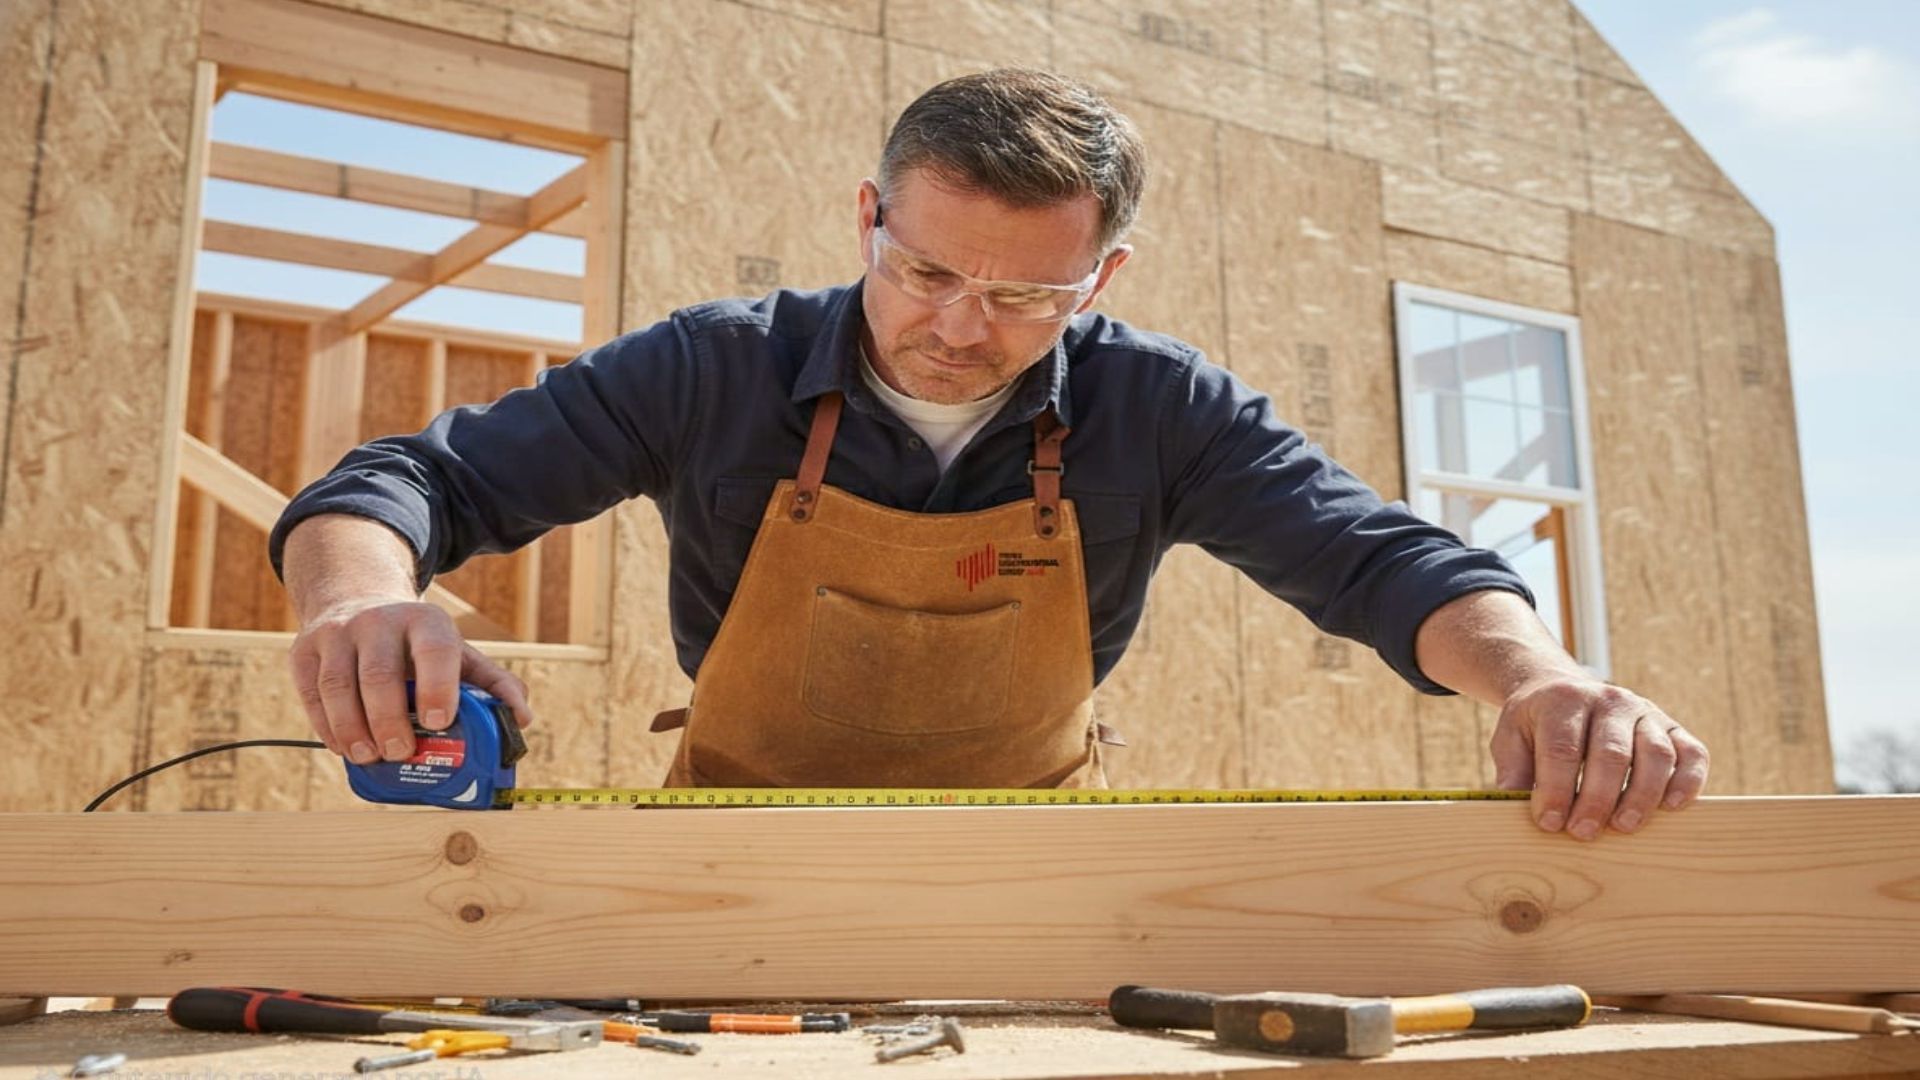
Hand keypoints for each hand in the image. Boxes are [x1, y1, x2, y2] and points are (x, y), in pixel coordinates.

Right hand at [289, 599, 533, 764]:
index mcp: (425, 621)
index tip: (438, 722)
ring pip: (338, 686)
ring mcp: (337, 634)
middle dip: (390, 722)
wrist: (358, 599)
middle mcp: (378, 621)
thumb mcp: (459, 654)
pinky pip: (310, 694)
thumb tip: (521, 719)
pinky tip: (345, 747)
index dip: (437, 688)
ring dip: (353, 729)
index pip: (434, 650)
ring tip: (370, 756)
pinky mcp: (304, 651)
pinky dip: (327, 727)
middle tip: (401, 752)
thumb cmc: (418, 644)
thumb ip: (495, 686)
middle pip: (379, 676)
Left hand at [1489, 675, 1708, 838]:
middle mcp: (1609, 700)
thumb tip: (1511, 806)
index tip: (1549, 823)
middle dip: (1597, 798)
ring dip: (1642, 795)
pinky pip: (1691, 753)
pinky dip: (1688, 781)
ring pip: (1655, 753)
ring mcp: (1645, 711)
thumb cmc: (1535, 725)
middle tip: (1584, 833)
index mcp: (1564, 700)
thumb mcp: (1511, 738)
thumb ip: (1513, 770)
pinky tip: (1671, 807)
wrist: (1561, 689)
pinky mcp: (1672, 727)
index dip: (1557, 789)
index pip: (1563, 747)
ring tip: (1624, 827)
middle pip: (1611, 752)